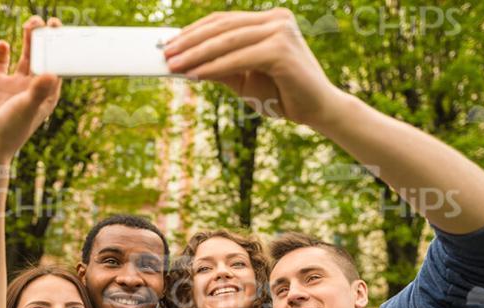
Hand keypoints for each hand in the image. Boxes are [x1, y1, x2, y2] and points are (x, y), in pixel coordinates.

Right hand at [0, 16, 62, 164]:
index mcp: (46, 97)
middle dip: (46, 41)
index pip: (58, 69)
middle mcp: (32, 89)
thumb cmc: (10, 131)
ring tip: (32, 23)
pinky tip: (4, 43)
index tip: (65, 34)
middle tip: (50, 22)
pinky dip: (2, 52)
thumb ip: (38, 91)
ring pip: (24, 57)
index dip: (62, 52)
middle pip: (42, 59)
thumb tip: (51, 73)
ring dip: (28, 41)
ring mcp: (13, 85)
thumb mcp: (27, 109)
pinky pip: (0, 63)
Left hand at [164, 8, 336, 127]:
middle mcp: (276, 19)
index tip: (170, 43)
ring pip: (227, 40)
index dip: (194, 31)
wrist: (318, 111)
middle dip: (190, 41)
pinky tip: (196, 74)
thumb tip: (186, 62)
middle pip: (222, 27)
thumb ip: (220, 67)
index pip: (223, 21)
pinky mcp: (282, 50)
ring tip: (175, 65)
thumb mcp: (245, 79)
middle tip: (165, 54)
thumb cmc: (282, 95)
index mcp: (269, 20)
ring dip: (197, 54)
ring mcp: (281, 31)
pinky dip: (214, 67)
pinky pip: (239, 58)